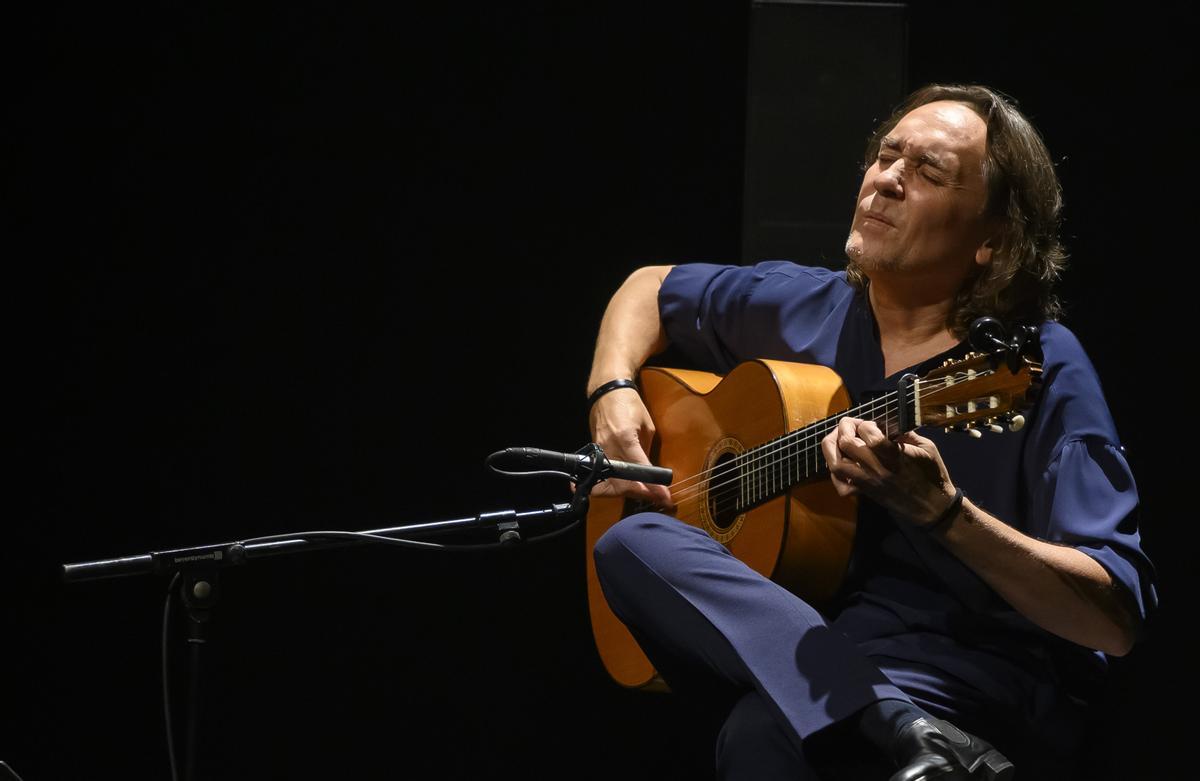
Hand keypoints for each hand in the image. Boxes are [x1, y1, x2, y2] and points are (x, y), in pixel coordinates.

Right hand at [586, 388, 674, 509]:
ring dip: (627, 492)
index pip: (640, 469)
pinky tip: (626, 488)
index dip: (653, 486)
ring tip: (644, 494)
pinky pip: (603, 475)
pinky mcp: (593, 453)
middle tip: (657, 498)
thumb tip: (650, 473)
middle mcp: (609, 447)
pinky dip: (614, 485)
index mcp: (625, 438)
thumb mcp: (647, 426)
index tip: (665, 497)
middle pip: (621, 482)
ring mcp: (598, 451)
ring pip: (609, 484)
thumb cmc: (631, 405)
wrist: (606, 392)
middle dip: (640, 494)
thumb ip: (646, 451)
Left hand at [820, 417, 956, 526]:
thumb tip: (887, 423)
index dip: (865, 424)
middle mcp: (877, 469)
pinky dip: (835, 473)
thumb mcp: (927, 447)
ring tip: (839, 440)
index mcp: (895, 456)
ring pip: (837, 464)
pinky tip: (842, 462)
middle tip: (851, 426)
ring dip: (833, 448)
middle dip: (845, 428)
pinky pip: (841, 486)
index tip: (872, 424)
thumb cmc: (932, 475)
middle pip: (846, 444)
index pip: (869, 434)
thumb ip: (905, 433)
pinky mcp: (865, 493)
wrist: (933, 508)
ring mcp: (868, 483)